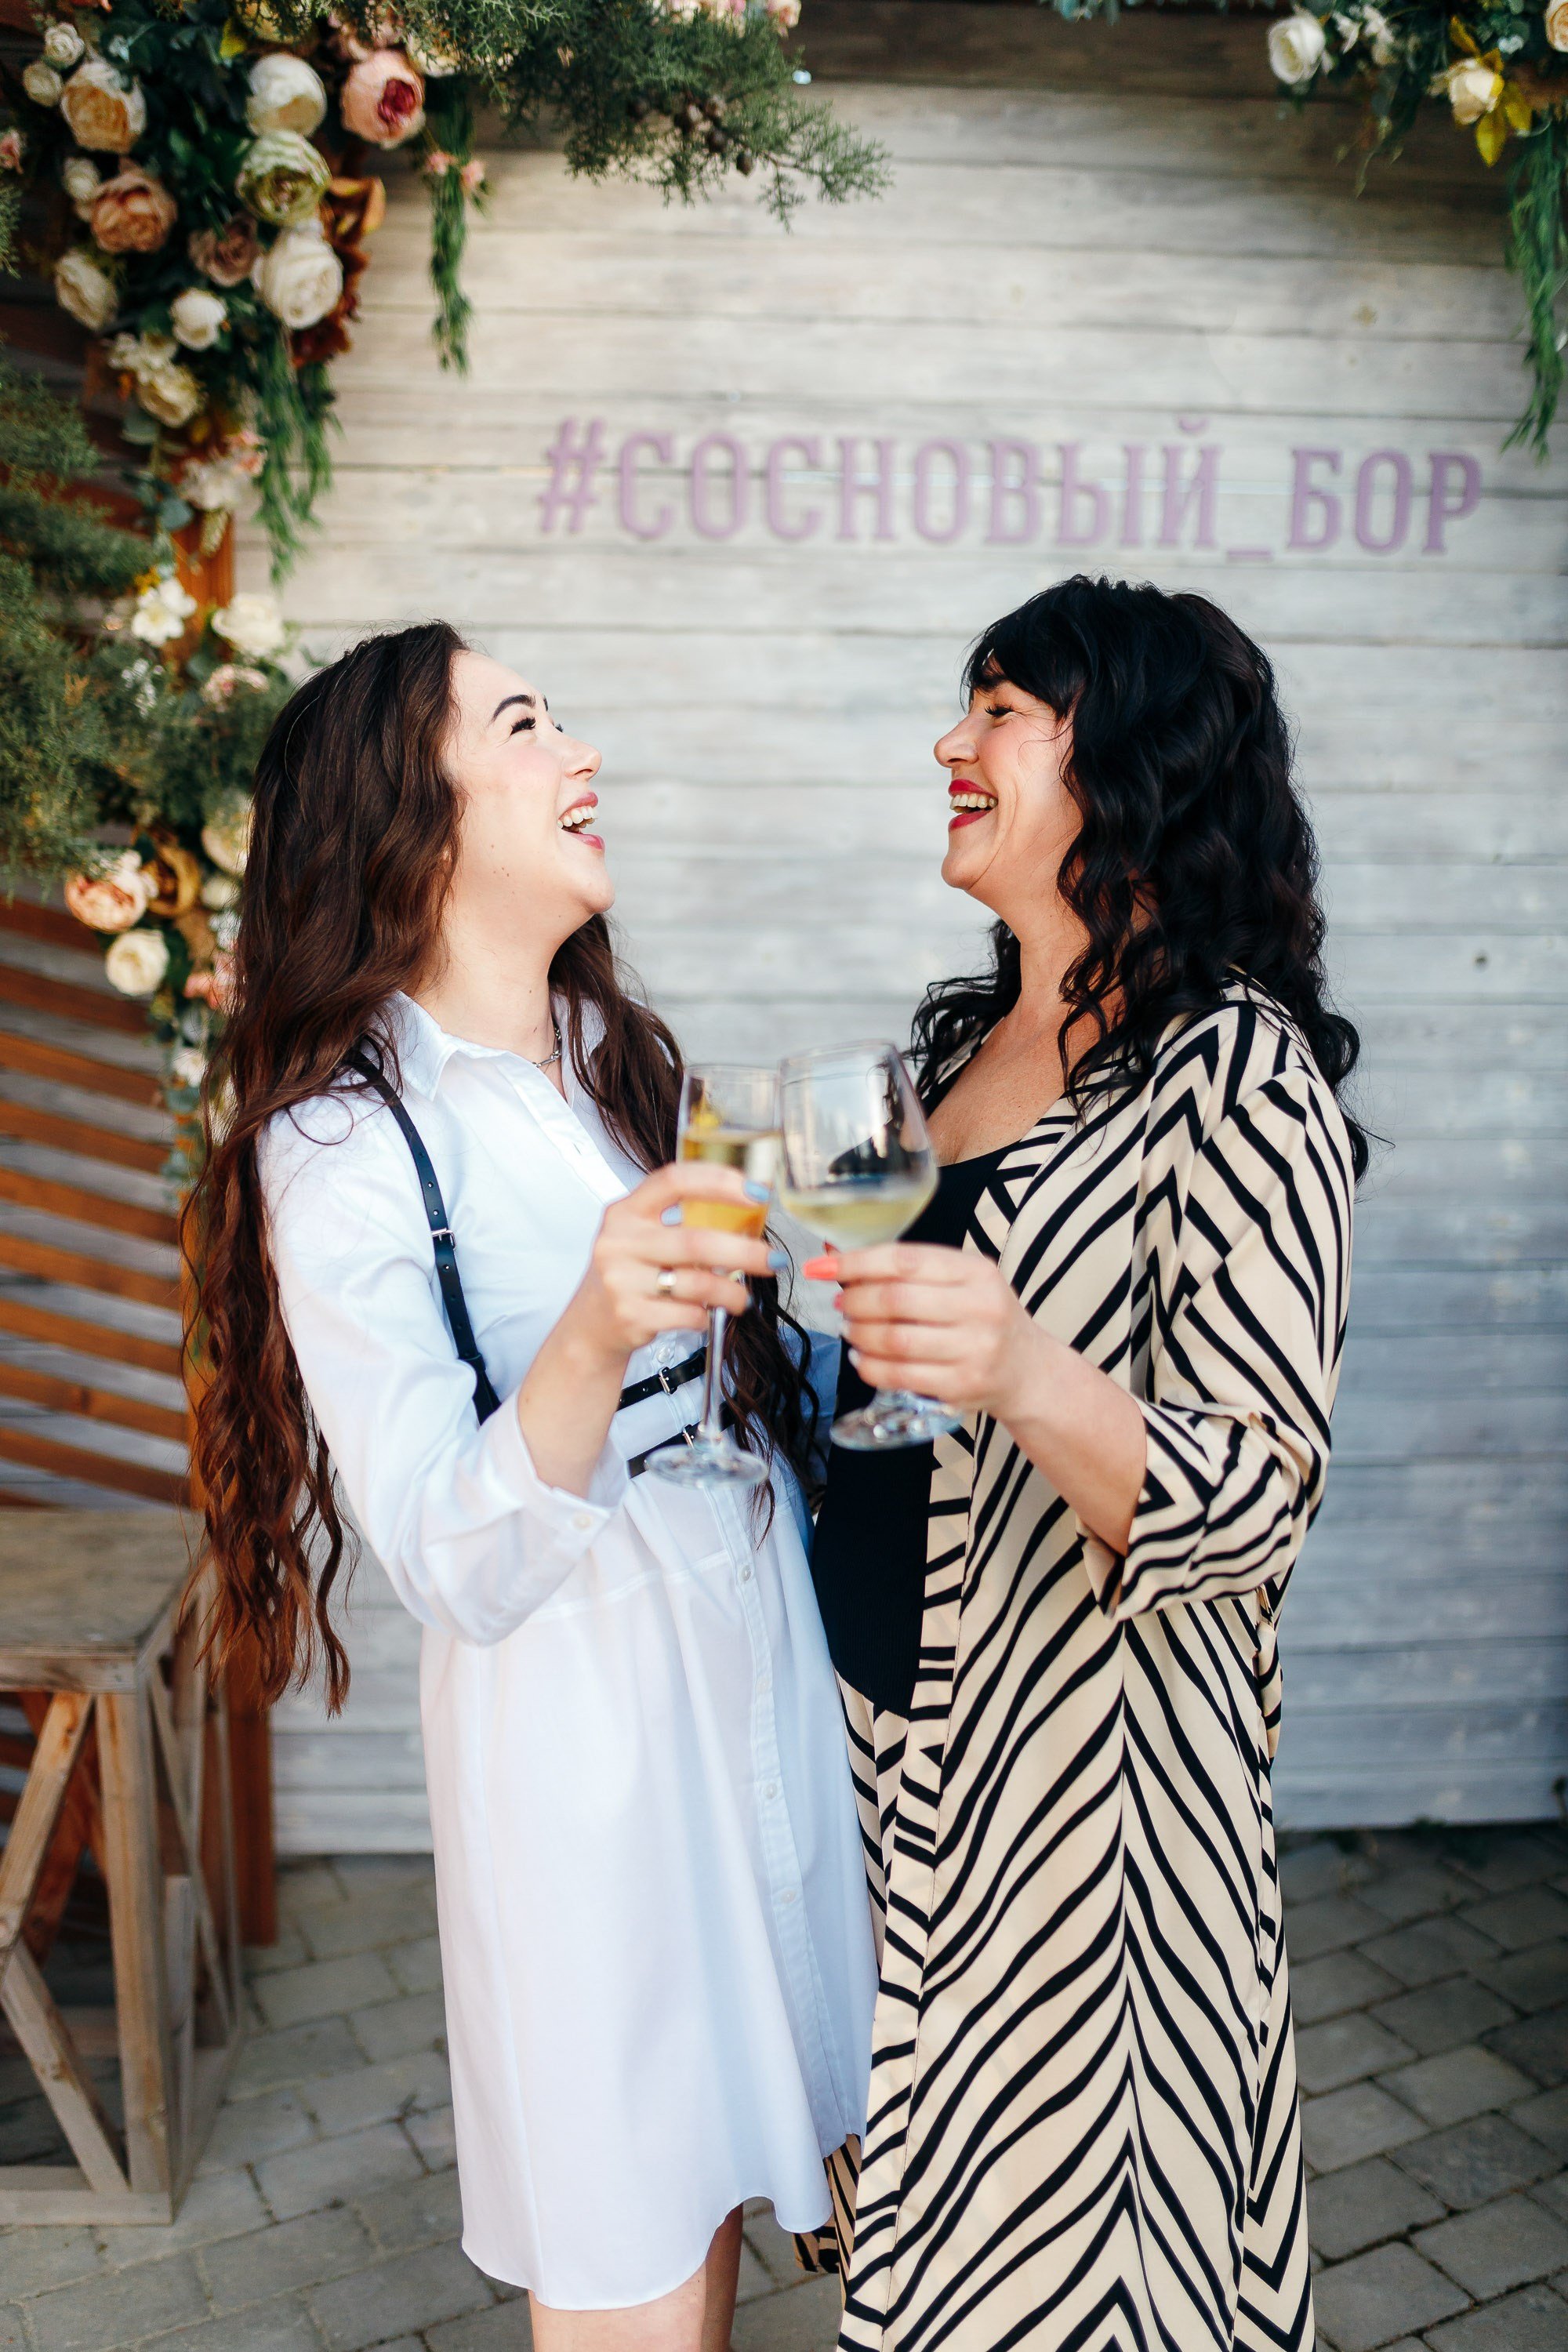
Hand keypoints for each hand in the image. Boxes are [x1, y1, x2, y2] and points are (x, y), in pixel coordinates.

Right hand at [570, 1163, 780, 1369]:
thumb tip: (748, 1212)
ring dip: (732, 1293)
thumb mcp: (641, 1236)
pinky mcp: (630, 1315)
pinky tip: (706, 1315)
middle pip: (697, 1241)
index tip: (756, 1192)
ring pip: (698, 1283)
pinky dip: (707, 1316)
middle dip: (745, 1252)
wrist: (591, 1325)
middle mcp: (620, 1241)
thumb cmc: (629, 1273)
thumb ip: (681, 1220)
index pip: (674, 1181)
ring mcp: (622, 1280)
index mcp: (626, 1211)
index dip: (719, 1182)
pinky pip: (688, 1315)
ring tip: (742, 1298)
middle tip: (773, 1260)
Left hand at [804, 1241, 1037, 1418]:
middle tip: (842, 1304)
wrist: (1027, 1371)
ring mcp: (973, 1350)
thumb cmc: (985, 1318)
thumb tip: (837, 1257)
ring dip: (858, 1334)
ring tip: (851, 1329)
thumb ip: (910, 1270)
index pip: (904, 1260)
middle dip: (854, 1301)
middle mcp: (980, 1308)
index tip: (820, 1266)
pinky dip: (869, 1366)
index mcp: (977, 1272)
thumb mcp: (964, 1281)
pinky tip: (862, 1357)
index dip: (855, 1263)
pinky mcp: (961, 1386)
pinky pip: (899, 1375)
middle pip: (895, 1299)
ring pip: (893, 1340)